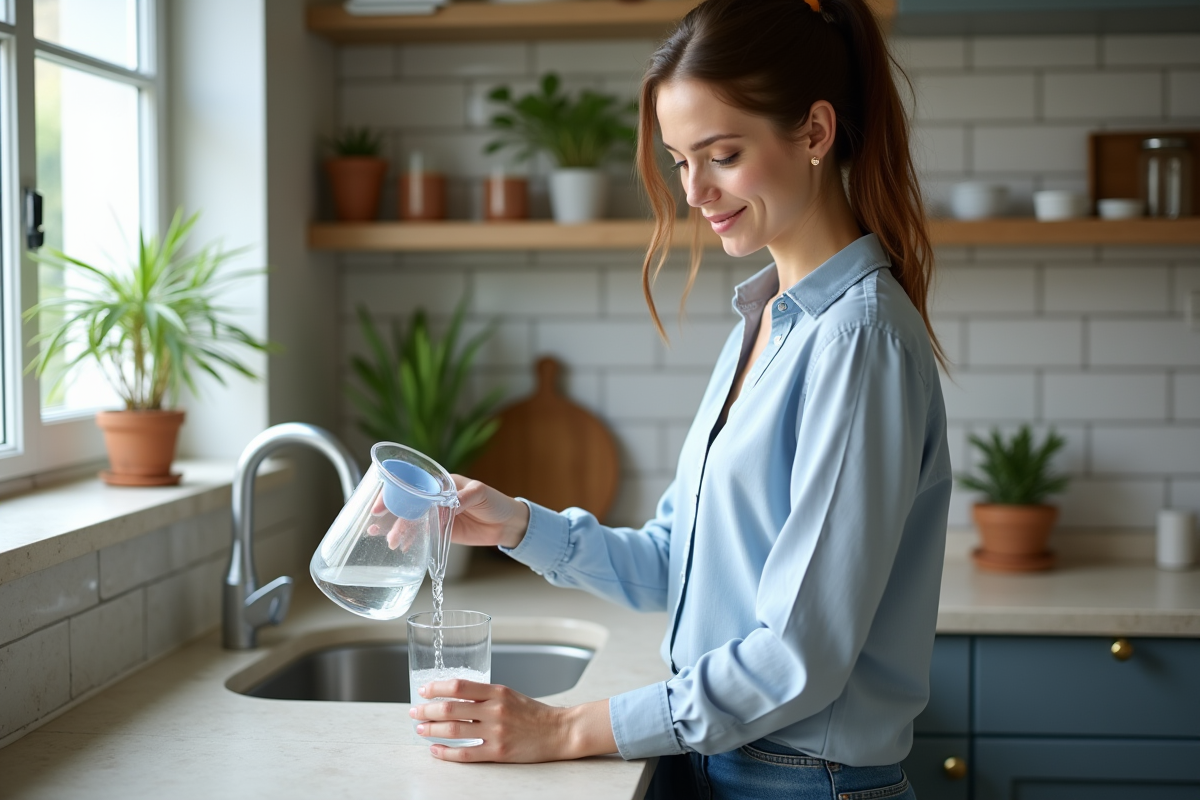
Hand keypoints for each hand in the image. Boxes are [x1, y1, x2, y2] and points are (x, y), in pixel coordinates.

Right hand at [363, 476, 528, 550]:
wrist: (508, 524)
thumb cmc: (495, 502)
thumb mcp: (481, 494)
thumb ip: (463, 498)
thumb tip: (448, 506)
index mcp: (442, 482)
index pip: (413, 484)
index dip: (395, 492)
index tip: (382, 504)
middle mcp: (435, 498)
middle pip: (407, 504)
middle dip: (392, 514)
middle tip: (379, 528)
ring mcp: (437, 515)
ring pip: (412, 520)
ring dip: (399, 529)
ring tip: (391, 541)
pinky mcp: (441, 531)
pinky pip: (422, 534)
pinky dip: (411, 539)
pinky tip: (402, 546)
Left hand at [409, 680, 615, 762]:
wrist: (559, 731)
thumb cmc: (534, 713)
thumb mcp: (509, 695)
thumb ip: (484, 695)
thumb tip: (453, 698)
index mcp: (497, 691)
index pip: (459, 685)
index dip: (436, 688)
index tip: (423, 690)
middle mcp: (495, 709)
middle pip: (451, 708)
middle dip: (427, 710)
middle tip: (414, 711)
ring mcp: (496, 732)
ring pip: (454, 730)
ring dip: (432, 729)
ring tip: (420, 728)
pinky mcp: (498, 752)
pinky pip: (466, 753)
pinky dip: (446, 751)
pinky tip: (435, 749)